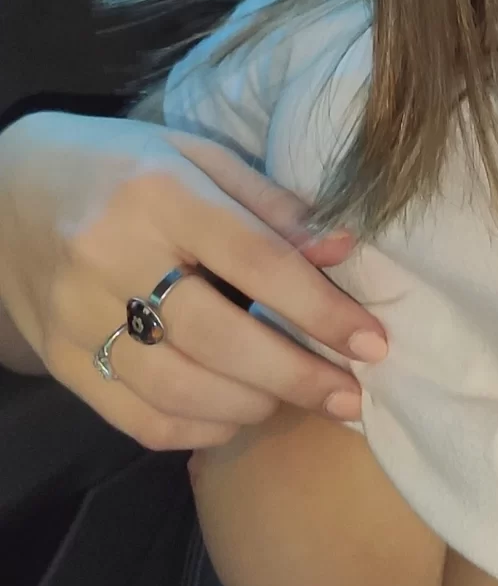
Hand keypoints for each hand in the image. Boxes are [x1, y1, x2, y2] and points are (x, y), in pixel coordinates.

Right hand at [0, 111, 390, 448]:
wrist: (4, 191)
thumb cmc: (120, 167)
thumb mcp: (194, 157)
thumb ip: (269, 206)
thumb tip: (345, 250)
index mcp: (158, 192)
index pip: (256, 260)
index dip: (322, 309)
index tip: (373, 342)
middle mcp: (112, 256)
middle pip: (221, 338)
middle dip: (298, 375)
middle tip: (349, 394)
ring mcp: (78, 316)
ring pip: (181, 389)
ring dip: (254, 405)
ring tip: (294, 398)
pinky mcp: (62, 361)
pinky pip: (141, 419)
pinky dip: (201, 428)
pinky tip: (237, 413)